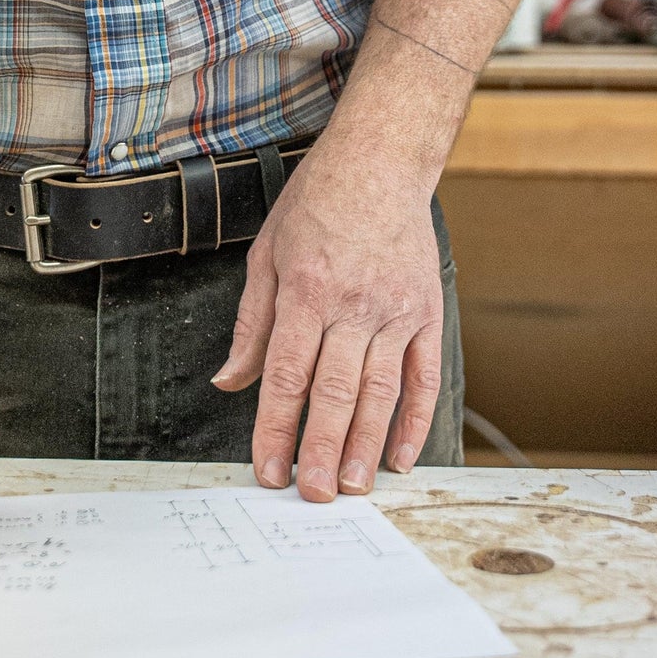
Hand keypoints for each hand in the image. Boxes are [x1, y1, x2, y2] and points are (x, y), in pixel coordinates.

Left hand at [213, 147, 442, 499]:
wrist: (381, 161)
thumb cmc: (317, 204)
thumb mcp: (266, 254)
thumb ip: (251, 324)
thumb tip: (229, 380)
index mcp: (306, 291)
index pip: (286, 375)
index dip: (275, 429)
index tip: (268, 470)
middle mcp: (353, 305)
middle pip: (335, 393)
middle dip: (322, 451)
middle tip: (314, 496)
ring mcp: (396, 311)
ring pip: (381, 392)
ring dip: (367, 446)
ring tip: (354, 487)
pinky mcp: (427, 311)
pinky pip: (424, 375)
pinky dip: (416, 420)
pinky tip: (403, 456)